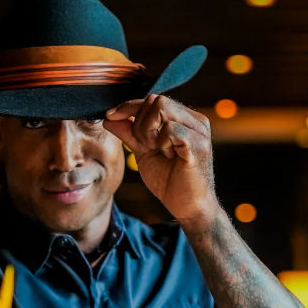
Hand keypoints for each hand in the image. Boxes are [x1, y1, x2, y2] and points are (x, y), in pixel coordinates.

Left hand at [104, 94, 220, 226]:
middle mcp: (194, 120)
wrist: (187, 207)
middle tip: (146, 146)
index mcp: (183, 119)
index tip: (110, 116)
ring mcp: (198, 131)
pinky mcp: (198, 145)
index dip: (129, 106)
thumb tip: (108, 117)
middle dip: (140, 123)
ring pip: (162, 109)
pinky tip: (168, 157)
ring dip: (150, 132)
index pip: (152, 100)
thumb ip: (129, 134)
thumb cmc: (170, 181)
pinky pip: (171, 130)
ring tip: (158, 151)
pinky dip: (162, 143)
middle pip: (156, 100)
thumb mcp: (143, 153)